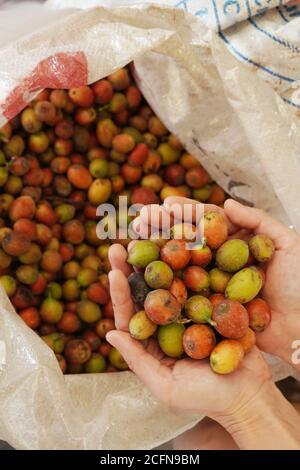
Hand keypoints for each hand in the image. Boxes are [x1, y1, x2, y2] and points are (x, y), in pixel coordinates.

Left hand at [106, 243, 270, 421]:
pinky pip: (197, 283)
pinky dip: (189, 266)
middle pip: (146, 293)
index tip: (113, 271)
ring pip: (169, 283)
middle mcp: (167, 323)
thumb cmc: (206, 397)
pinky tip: (182, 247)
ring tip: (145, 239)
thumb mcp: (166, 387)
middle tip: (120, 246)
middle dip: (132, 269)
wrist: (248, 394)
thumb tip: (110, 334)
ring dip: (157, 262)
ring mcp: (189, 311)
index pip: (132, 315)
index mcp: (152, 341)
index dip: (120, 294)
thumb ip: (139, 361)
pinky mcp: (210, 305)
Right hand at [135, 196, 299, 368]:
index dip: (187, 212)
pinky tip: (147, 276)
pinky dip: (166, 283)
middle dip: (164, 229)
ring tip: (135, 243)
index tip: (166, 204)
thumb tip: (227, 203)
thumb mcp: (288, 244)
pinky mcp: (210, 305)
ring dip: (158, 253)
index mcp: (237, 241)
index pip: (208, 222)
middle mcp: (221, 260)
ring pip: (182, 264)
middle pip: (189, 239)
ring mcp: (213, 282)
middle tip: (140, 221)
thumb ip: (259, 221)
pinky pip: (185, 291)